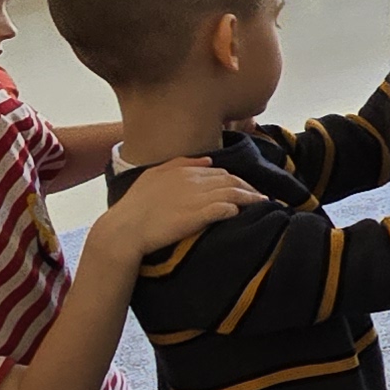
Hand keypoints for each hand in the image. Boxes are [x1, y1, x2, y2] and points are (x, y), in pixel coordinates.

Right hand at [85, 154, 259, 261]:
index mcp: (184, 170)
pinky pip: (225, 208)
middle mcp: (193, 181)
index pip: (220, 171)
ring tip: (264, 204)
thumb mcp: (153, 176)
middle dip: (249, 187)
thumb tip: (207, 160)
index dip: (236, 179)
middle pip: (231, 180)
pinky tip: (244, 213)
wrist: (125, 229)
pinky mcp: (198, 216)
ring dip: (251, 197)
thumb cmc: (136, 205)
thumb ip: (180, 164)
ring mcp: (196, 198)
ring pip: (233, 192)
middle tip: (262, 196)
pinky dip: (237, 208)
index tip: (247, 188)